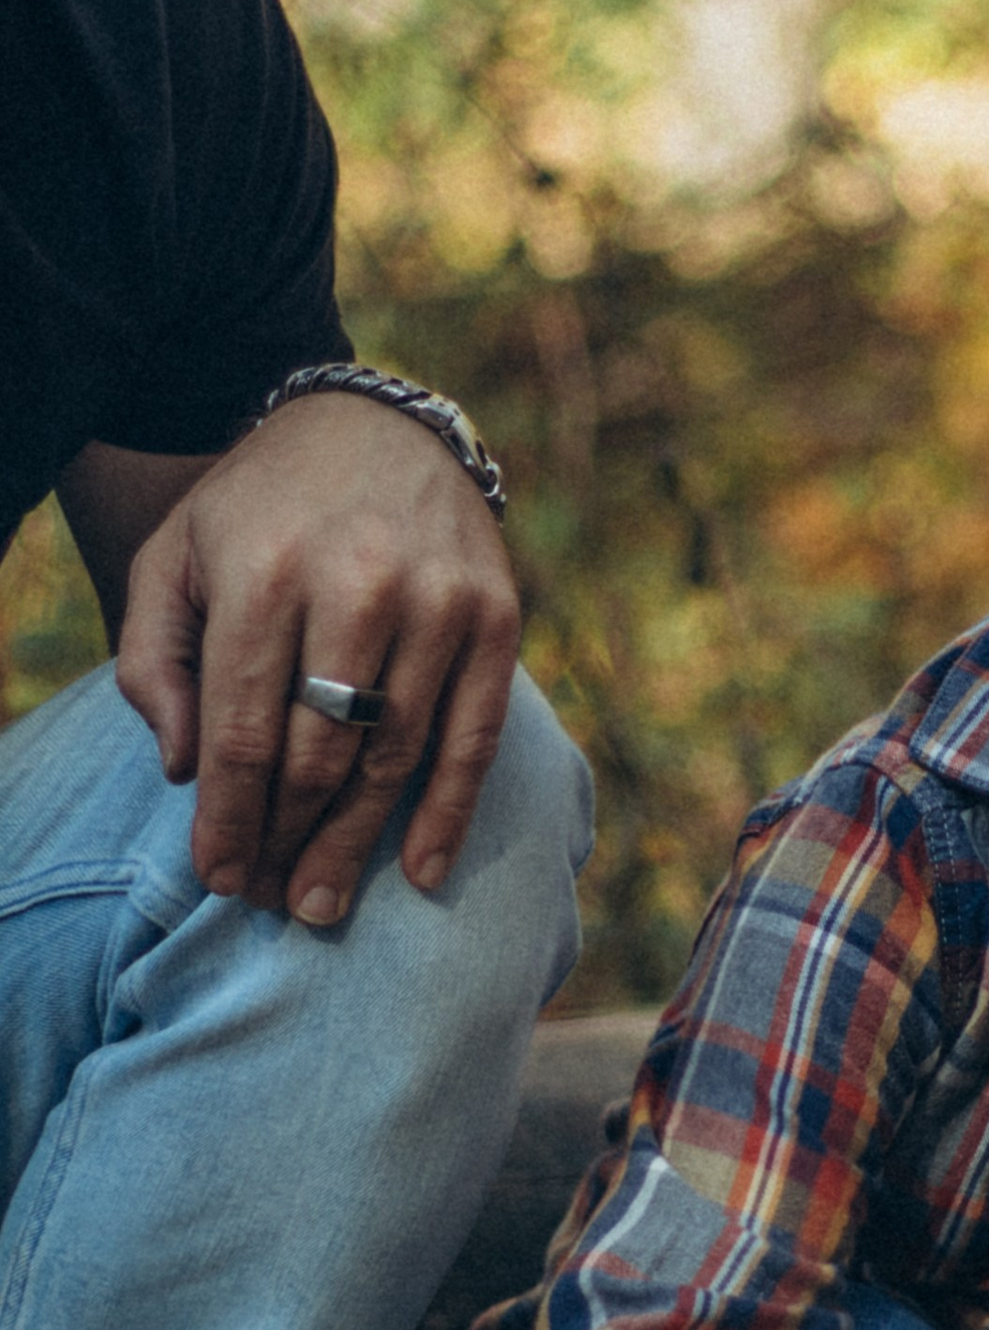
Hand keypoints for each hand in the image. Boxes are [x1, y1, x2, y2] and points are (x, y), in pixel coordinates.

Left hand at [113, 390, 518, 925]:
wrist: (373, 427)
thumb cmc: (258, 510)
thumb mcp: (173, 559)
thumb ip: (151, 659)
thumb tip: (183, 770)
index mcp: (265, 571)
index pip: (243, 730)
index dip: (230, 817)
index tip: (220, 876)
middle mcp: (357, 585)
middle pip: (320, 755)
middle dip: (290, 840)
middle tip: (275, 902)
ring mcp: (438, 602)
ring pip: (394, 757)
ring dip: (358, 843)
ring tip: (326, 902)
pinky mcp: (497, 616)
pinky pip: (475, 738)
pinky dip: (449, 814)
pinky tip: (421, 872)